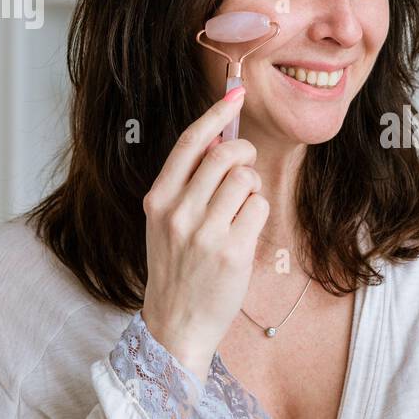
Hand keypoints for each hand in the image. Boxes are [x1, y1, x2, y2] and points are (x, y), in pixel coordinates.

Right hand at [140, 88, 268, 378]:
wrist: (176, 324)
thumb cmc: (177, 268)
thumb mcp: (166, 222)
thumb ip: (187, 184)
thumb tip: (220, 139)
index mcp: (158, 199)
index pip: (189, 143)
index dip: (217, 114)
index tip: (237, 95)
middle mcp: (178, 212)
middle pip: (226, 155)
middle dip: (245, 155)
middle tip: (245, 170)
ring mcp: (205, 232)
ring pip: (247, 179)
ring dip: (252, 190)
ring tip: (239, 212)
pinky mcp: (233, 252)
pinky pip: (259, 208)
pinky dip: (258, 214)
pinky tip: (245, 233)